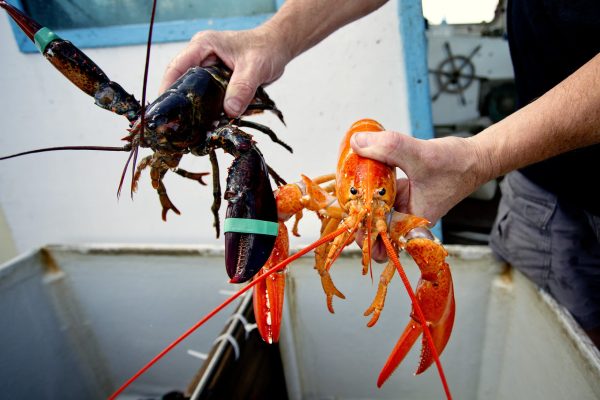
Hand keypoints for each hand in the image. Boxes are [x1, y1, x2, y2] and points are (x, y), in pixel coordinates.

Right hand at [159, 25, 291, 116]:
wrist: (277, 48)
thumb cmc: (266, 49)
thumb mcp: (255, 68)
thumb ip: (242, 88)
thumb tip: (230, 111)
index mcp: (203, 46)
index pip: (177, 67)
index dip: (167, 87)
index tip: (163, 108)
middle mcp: (202, 57)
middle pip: (181, 81)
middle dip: (179, 102)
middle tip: (176, 125)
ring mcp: (208, 69)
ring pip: (194, 91)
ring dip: (193, 108)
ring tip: (188, 129)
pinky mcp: (216, 80)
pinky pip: (207, 96)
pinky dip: (207, 109)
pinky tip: (207, 124)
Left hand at [350, 130, 483, 260]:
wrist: (474, 158)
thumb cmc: (457, 165)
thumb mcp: (420, 155)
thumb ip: (388, 147)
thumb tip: (359, 142)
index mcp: (410, 223)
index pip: (380, 243)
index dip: (361, 236)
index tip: (348, 217)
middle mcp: (405, 219)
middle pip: (372, 231)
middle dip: (356, 218)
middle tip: (344, 200)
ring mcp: (402, 206)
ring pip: (374, 211)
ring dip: (361, 199)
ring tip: (347, 185)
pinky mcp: (401, 192)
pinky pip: (380, 194)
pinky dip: (369, 185)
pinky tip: (361, 171)